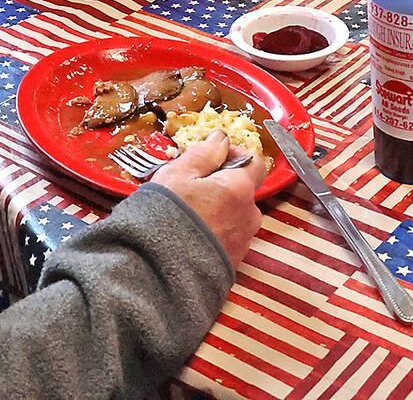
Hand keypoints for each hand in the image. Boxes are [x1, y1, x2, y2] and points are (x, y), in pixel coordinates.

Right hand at [148, 132, 265, 267]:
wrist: (157, 274)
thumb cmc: (166, 217)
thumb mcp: (178, 175)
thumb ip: (204, 153)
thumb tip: (221, 138)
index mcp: (240, 190)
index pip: (255, 162)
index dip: (235, 155)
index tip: (213, 157)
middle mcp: (249, 217)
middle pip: (243, 192)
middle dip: (222, 186)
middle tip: (192, 188)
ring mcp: (242, 244)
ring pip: (235, 217)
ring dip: (218, 211)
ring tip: (188, 216)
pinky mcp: (231, 265)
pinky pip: (227, 240)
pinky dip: (214, 234)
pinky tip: (190, 236)